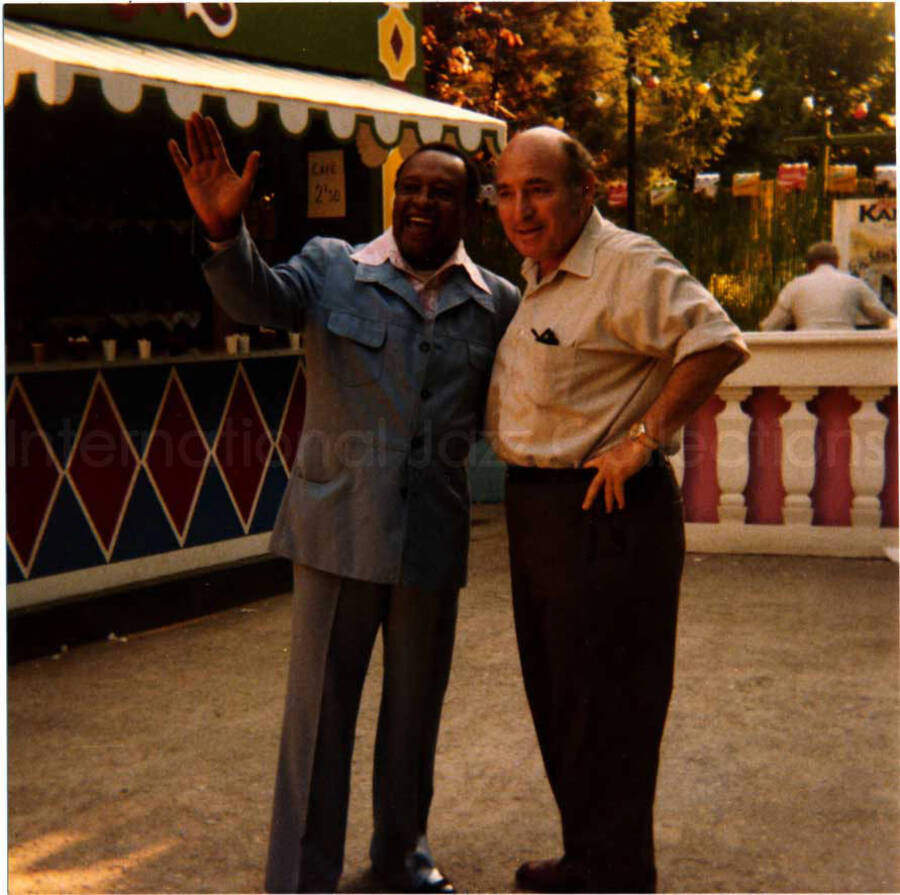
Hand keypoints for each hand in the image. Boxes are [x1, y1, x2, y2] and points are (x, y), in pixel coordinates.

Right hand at [167, 113, 259, 240]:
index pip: (216, 144)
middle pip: (204, 143)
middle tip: (195, 113)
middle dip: (200, 129)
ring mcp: (199, 172)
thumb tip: (257, 152)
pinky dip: (176, 154)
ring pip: (194, 150)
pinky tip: (172, 142)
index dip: (212, 132)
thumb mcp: (246, 185)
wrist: (222, 220)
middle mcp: (210, 166)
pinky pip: (181, 164)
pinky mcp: (189, 180)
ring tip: (188, 121)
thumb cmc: (236, 205)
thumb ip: (250, 169)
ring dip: (191, 136)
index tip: (208, 119)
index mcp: (223, 166)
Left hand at [581, 439, 651, 511]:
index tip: (584, 468)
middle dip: (589, 497)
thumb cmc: (636, 445)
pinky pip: (618, 490)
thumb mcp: (623, 451)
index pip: (593, 463)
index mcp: (605, 458)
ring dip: (608, 502)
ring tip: (608, 511)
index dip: (588, 466)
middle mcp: (605, 465)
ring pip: (606, 490)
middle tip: (585, 507)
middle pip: (594, 485)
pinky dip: (620, 499)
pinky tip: (621, 506)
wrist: (641, 442)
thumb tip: (624, 463)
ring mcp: (611, 470)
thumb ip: (619, 459)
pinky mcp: (619, 474)